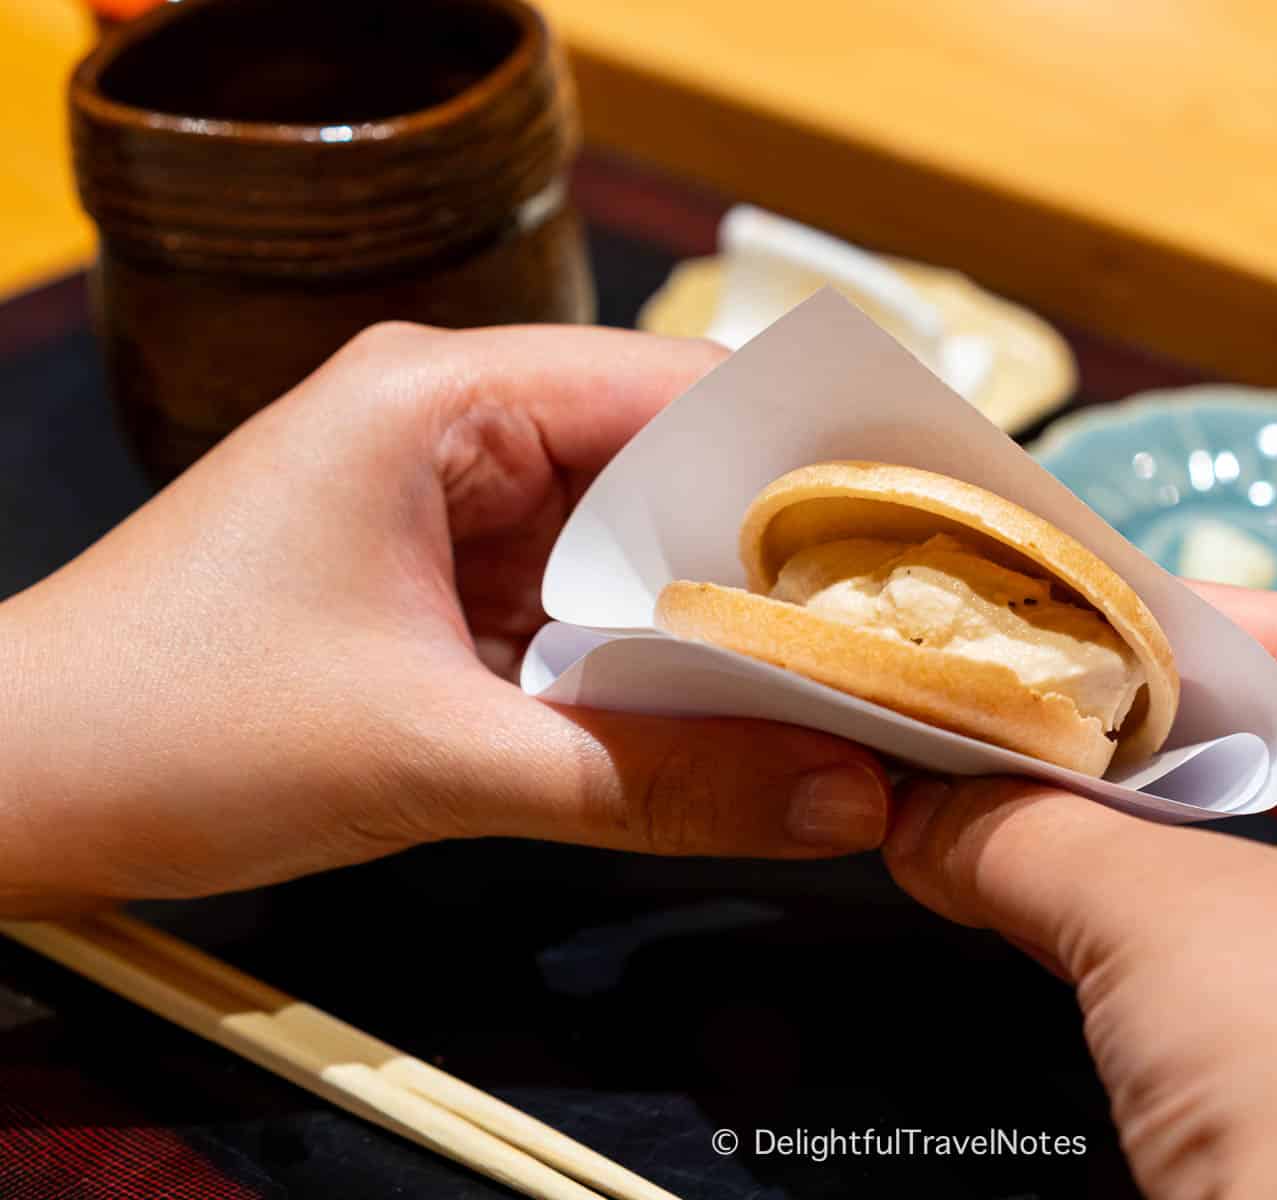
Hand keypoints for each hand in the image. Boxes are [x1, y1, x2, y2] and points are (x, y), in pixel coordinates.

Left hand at [0, 323, 888, 915]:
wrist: (11, 794)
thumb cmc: (174, 731)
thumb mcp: (439, 762)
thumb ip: (657, 784)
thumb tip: (849, 800)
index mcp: (444, 394)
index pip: (683, 391)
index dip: (814, 463)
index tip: (926, 538)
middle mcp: (456, 422)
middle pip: (670, 469)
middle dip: (779, 558)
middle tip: (910, 633)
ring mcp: (448, 504)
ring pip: (632, 547)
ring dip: (717, 621)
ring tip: (849, 680)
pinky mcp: (440, 582)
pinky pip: (582, 607)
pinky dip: (650, 662)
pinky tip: (732, 718)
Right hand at [884, 588, 1276, 1197]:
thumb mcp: (1155, 913)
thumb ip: (1027, 828)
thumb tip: (917, 802)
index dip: (1193, 620)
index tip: (1071, 614)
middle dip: (1147, 729)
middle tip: (1031, 698)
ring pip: (1253, 852)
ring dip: (1128, 823)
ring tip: (1017, 782)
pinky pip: (1234, 946)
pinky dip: (1138, 913)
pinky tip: (1045, 890)